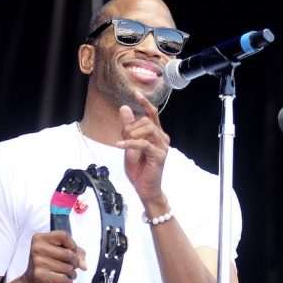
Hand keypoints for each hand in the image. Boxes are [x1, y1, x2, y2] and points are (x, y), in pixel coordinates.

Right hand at [23, 231, 86, 282]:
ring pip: (68, 268)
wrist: (30, 282)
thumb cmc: (46, 265)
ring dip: (72, 274)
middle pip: (68, 254)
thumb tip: (84, 265)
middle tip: (71, 267)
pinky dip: (68, 282)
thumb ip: (75, 253)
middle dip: (75, 263)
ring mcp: (37, 261)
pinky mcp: (39, 275)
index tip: (72, 253)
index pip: (64, 235)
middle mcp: (37, 248)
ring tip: (67, 275)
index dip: (73, 245)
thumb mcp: (59, 253)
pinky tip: (64, 282)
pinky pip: (63, 278)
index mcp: (40, 238)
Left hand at [117, 90, 169, 204]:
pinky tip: (120, 145)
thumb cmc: (139, 169)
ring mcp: (162, 147)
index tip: (135, 93)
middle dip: (131, 127)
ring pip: (147, 129)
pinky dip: (130, 143)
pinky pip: (143, 144)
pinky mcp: (159, 156)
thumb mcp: (129, 145)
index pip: (152, 114)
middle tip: (122, 138)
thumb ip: (128, 127)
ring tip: (123, 144)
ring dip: (131, 135)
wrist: (145, 189)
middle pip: (146, 121)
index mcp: (156, 134)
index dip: (144, 102)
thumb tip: (124, 108)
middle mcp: (162, 138)